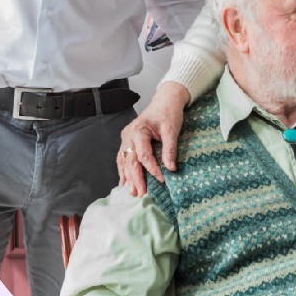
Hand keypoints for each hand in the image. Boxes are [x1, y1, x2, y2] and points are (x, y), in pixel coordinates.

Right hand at [118, 82, 189, 196]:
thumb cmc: (168, 113)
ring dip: (128, 177)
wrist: (165, 101)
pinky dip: (123, 169)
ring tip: (132, 191)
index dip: (152, 169)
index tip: (161, 180)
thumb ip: (169, 149)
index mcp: (138, 130)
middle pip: (130, 160)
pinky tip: (124, 181)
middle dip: (135, 178)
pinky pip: (123, 157)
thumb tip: (170, 168)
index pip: (143, 155)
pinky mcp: (127, 141)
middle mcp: (128, 134)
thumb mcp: (172, 130)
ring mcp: (126, 138)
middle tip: (141, 193)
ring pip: (124, 160)